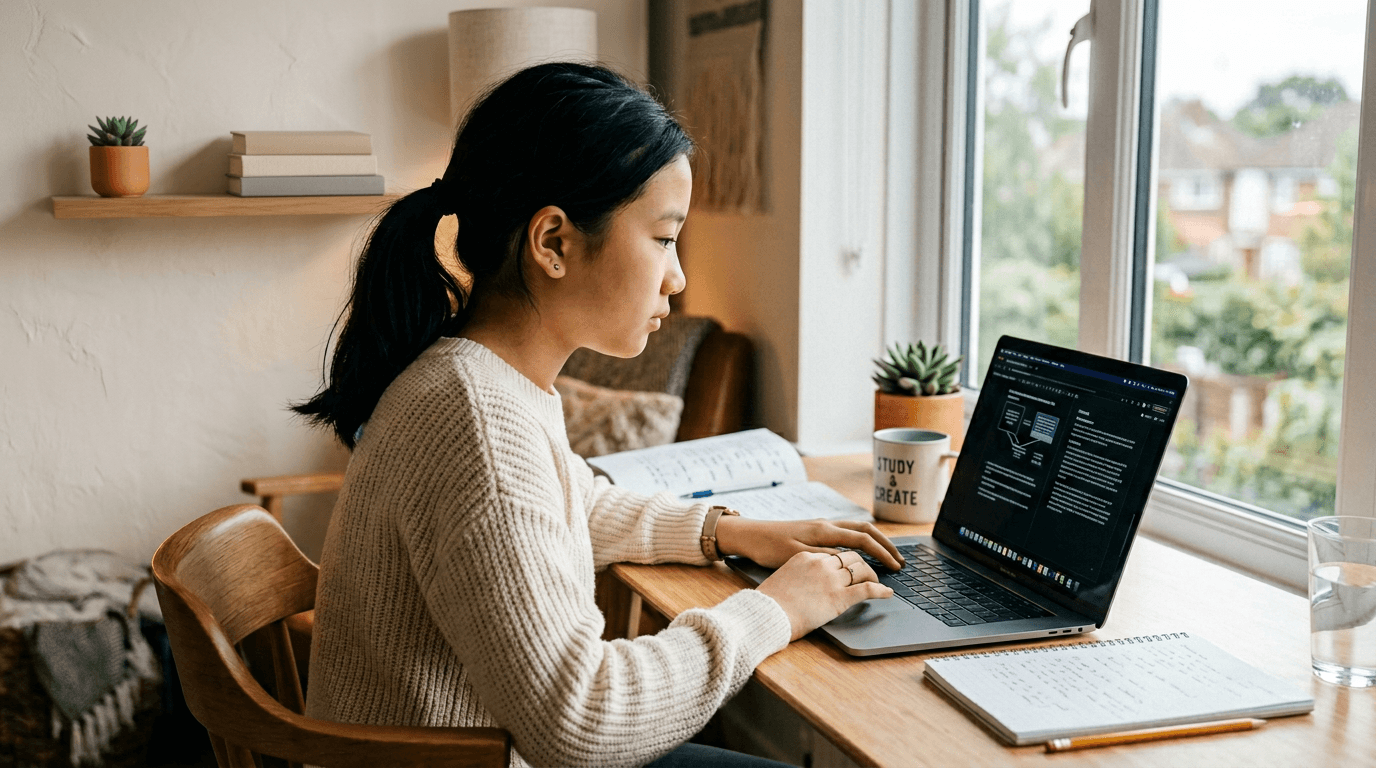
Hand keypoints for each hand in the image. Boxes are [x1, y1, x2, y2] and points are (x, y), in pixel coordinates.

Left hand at [714, 517, 905, 570]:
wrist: (748, 535)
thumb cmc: (768, 547)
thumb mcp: (797, 555)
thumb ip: (824, 558)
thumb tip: (849, 560)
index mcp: (824, 530)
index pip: (862, 539)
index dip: (882, 553)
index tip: (895, 567)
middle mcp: (826, 524)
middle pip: (865, 529)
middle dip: (885, 544)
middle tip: (899, 560)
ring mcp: (820, 526)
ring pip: (856, 529)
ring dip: (874, 541)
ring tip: (886, 556)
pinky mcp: (814, 531)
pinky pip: (845, 533)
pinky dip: (860, 541)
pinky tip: (861, 553)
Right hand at [756, 550, 893, 640]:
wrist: (766, 613)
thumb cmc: (770, 600)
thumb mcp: (783, 577)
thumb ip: (798, 574)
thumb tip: (805, 583)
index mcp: (806, 555)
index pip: (834, 552)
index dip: (846, 558)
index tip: (851, 565)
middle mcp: (821, 562)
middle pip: (851, 556)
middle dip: (865, 562)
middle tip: (872, 569)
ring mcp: (831, 578)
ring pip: (861, 569)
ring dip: (873, 575)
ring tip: (880, 581)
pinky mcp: (839, 597)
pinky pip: (867, 589)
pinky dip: (881, 590)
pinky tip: (888, 593)